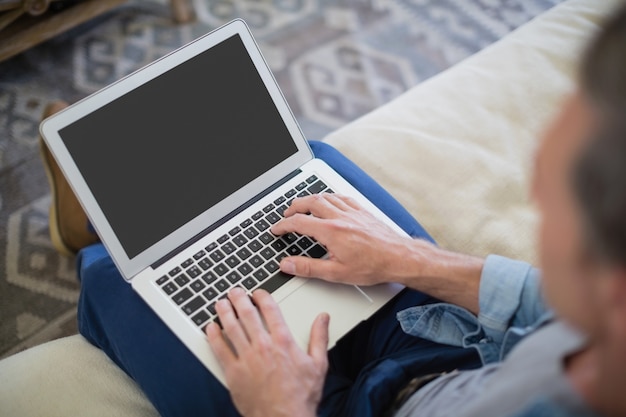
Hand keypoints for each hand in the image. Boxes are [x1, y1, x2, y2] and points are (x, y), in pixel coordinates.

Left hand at [206, 287, 328, 416]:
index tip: (257, 293)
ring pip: (231, 328)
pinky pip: (220, 350)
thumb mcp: (318, 364)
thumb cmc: (301, 396)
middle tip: (234, 292)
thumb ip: (319, 337)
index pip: (270, 310)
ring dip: (225, 312)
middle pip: (247, 314)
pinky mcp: (234, 373)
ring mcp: (247, 359)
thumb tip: (323, 318)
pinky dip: (214, 336)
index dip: (262, 297)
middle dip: (239, 299)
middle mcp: (264, 346)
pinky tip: (210, 328)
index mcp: (283, 342)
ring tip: (221, 303)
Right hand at [270, 193, 438, 285]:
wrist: (399, 258)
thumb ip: (308, 268)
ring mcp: (352, 212)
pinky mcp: (362, 212)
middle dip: (294, 206)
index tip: (276, 230)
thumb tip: (288, 264)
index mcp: (330, 231)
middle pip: (310, 202)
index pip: (299, 222)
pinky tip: (329, 201)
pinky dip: (330, 197)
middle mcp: (340, 217)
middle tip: (286, 214)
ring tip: (303, 205)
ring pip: (325, 197)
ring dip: (310, 199)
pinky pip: (342, 197)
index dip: (283, 225)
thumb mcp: (336, 273)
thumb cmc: (373, 266)